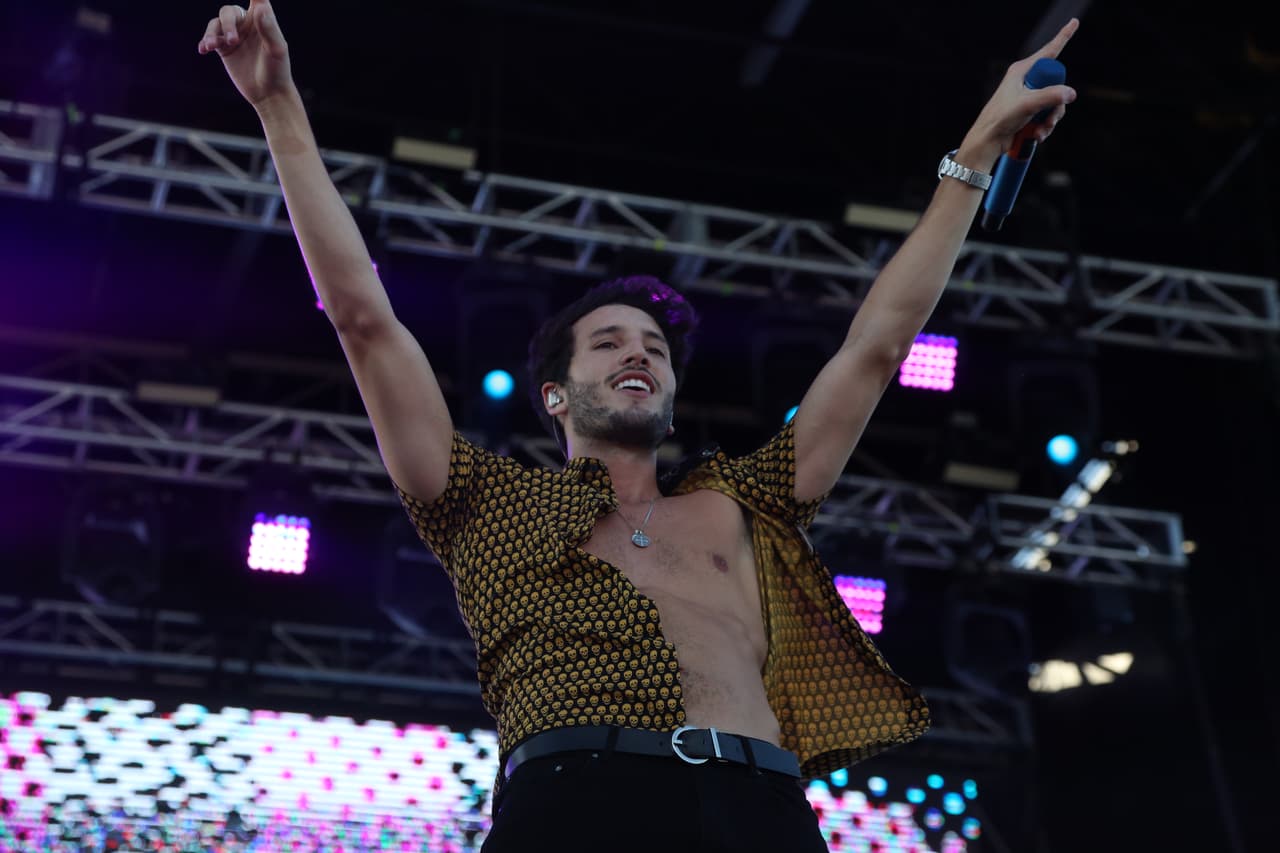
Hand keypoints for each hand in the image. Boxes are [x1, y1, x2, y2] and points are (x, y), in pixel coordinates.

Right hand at [197, 0, 292, 108]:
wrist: (268, 94)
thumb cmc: (278, 70)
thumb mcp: (276, 49)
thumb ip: (268, 28)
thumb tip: (260, 6)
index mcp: (262, 18)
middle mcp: (247, 23)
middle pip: (228, 12)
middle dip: (227, 25)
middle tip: (232, 42)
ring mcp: (234, 35)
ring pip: (216, 24)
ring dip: (212, 34)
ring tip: (212, 47)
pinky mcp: (224, 48)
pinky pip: (210, 37)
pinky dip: (206, 41)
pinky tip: (203, 49)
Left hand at [960, 18, 1079, 167]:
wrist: (988, 142)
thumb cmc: (999, 119)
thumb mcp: (1026, 105)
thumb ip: (1050, 96)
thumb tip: (1070, 93)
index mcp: (1022, 71)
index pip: (1049, 51)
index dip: (1063, 38)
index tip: (1074, 22)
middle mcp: (1026, 81)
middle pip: (1057, 84)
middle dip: (1057, 104)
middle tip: (1050, 117)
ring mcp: (1029, 97)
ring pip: (1055, 103)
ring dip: (1052, 119)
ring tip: (1042, 130)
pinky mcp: (1030, 112)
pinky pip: (1048, 115)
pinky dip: (1046, 126)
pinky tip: (1038, 136)